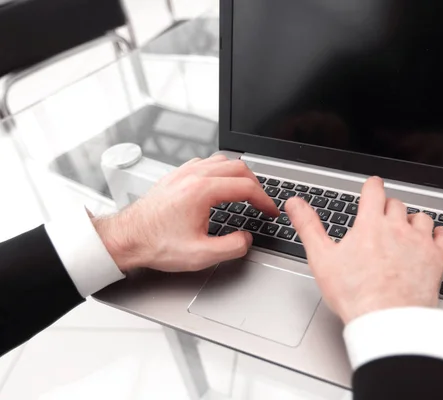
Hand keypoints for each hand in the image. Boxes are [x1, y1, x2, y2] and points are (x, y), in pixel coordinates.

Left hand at [93, 155, 279, 272]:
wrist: (126, 238)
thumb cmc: (156, 244)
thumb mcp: (200, 255)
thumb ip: (232, 247)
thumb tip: (246, 238)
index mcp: (202, 191)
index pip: (246, 187)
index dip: (265, 200)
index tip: (270, 212)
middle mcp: (194, 175)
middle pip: (238, 167)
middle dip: (256, 185)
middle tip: (262, 202)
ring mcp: (183, 172)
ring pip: (223, 160)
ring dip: (239, 175)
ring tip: (246, 192)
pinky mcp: (176, 175)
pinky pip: (206, 162)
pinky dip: (221, 170)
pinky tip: (221, 184)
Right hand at [286, 177, 442, 323]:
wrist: (387, 320)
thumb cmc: (355, 294)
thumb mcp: (322, 258)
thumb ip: (308, 226)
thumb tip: (295, 204)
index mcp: (371, 224)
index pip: (374, 190)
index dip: (372, 187)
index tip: (372, 188)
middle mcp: (398, 227)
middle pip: (396, 204)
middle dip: (388, 208)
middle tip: (381, 220)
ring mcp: (420, 242)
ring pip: (420, 217)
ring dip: (412, 221)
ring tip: (404, 231)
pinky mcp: (437, 259)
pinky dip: (437, 234)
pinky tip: (432, 239)